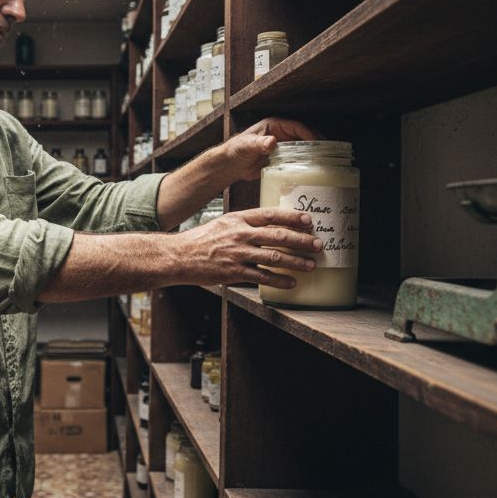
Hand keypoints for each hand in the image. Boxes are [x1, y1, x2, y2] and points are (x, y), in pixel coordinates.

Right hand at [173, 207, 320, 288]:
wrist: (179, 256)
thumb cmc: (202, 240)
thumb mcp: (223, 223)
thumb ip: (245, 224)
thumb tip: (269, 226)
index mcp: (238, 219)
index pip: (270, 215)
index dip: (291, 217)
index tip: (309, 220)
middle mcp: (240, 234)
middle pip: (277, 235)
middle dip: (301, 240)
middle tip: (318, 244)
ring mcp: (237, 254)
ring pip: (274, 257)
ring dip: (296, 262)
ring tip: (310, 265)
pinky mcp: (234, 272)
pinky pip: (262, 277)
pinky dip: (279, 280)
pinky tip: (291, 283)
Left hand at [219, 118, 318, 181]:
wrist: (230, 165)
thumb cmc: (236, 150)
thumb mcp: (247, 145)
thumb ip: (259, 144)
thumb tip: (272, 142)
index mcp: (275, 125)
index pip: (297, 127)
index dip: (309, 133)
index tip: (319, 142)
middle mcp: (280, 135)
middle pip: (303, 137)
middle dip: (315, 144)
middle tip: (328, 153)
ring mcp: (281, 147)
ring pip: (301, 149)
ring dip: (311, 155)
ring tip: (324, 163)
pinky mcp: (280, 159)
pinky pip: (295, 160)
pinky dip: (303, 164)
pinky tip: (310, 171)